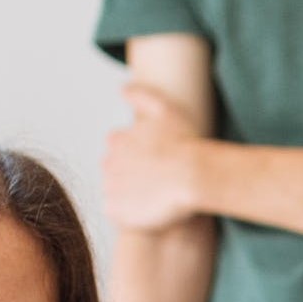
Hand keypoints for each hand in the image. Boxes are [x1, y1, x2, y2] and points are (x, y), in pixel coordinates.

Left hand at [102, 84, 206, 230]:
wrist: (193, 176)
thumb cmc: (185, 143)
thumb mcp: (166, 109)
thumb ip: (141, 96)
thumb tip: (122, 88)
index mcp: (117, 140)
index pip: (118, 146)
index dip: (138, 153)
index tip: (155, 158)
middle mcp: (108, 162)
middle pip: (114, 169)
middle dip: (130, 172)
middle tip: (156, 178)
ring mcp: (111, 188)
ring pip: (115, 190)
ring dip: (129, 192)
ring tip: (154, 195)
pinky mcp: (116, 211)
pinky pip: (117, 212)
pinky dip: (128, 212)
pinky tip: (149, 208)